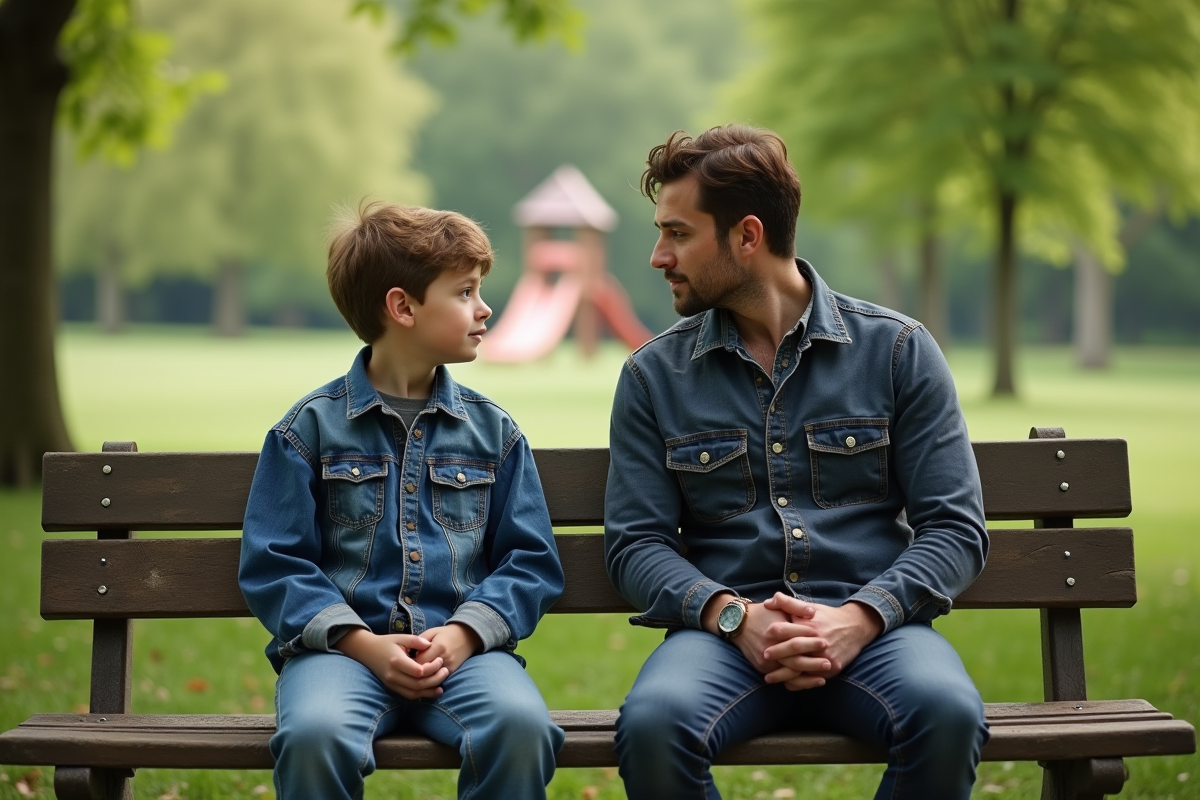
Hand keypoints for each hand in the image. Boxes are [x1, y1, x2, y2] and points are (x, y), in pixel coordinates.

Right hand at [334, 628, 448, 698]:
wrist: (367, 651)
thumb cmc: (386, 642)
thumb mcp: (401, 637)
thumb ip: (417, 640)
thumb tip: (430, 645)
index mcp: (396, 661)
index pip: (418, 671)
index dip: (432, 668)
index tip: (439, 660)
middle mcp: (393, 675)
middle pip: (418, 684)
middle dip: (435, 680)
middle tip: (445, 672)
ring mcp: (391, 683)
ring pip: (413, 693)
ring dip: (429, 691)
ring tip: (441, 686)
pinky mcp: (392, 688)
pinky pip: (408, 695)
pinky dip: (420, 695)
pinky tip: (431, 691)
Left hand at [412, 623, 481, 674]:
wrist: (467, 636)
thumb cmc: (446, 633)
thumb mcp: (432, 632)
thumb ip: (419, 641)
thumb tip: (408, 653)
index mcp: (438, 646)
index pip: (420, 661)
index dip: (411, 663)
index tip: (406, 662)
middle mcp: (445, 658)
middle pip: (425, 672)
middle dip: (415, 672)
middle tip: (409, 669)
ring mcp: (450, 666)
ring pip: (431, 679)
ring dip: (423, 678)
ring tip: (416, 673)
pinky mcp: (452, 672)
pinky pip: (439, 680)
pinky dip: (431, 680)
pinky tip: (425, 676)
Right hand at [701, 593, 826, 677]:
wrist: (738, 624)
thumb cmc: (762, 613)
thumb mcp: (777, 605)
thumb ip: (795, 606)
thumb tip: (812, 612)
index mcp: (774, 629)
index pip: (796, 635)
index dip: (811, 637)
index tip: (825, 638)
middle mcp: (769, 646)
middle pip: (794, 657)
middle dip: (813, 660)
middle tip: (829, 662)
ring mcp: (765, 659)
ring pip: (789, 672)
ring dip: (808, 675)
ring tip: (824, 675)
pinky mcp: (763, 668)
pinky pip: (782, 678)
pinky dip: (798, 682)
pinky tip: (810, 681)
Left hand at [763, 593, 883, 687]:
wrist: (856, 627)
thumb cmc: (827, 616)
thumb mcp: (809, 606)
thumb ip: (787, 603)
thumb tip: (768, 604)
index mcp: (811, 625)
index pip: (789, 629)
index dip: (775, 632)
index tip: (763, 635)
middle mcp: (819, 641)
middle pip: (794, 649)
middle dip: (777, 653)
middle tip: (764, 656)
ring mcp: (826, 657)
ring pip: (802, 668)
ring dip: (783, 675)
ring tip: (768, 677)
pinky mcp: (833, 668)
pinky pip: (813, 679)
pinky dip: (798, 683)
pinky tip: (787, 684)